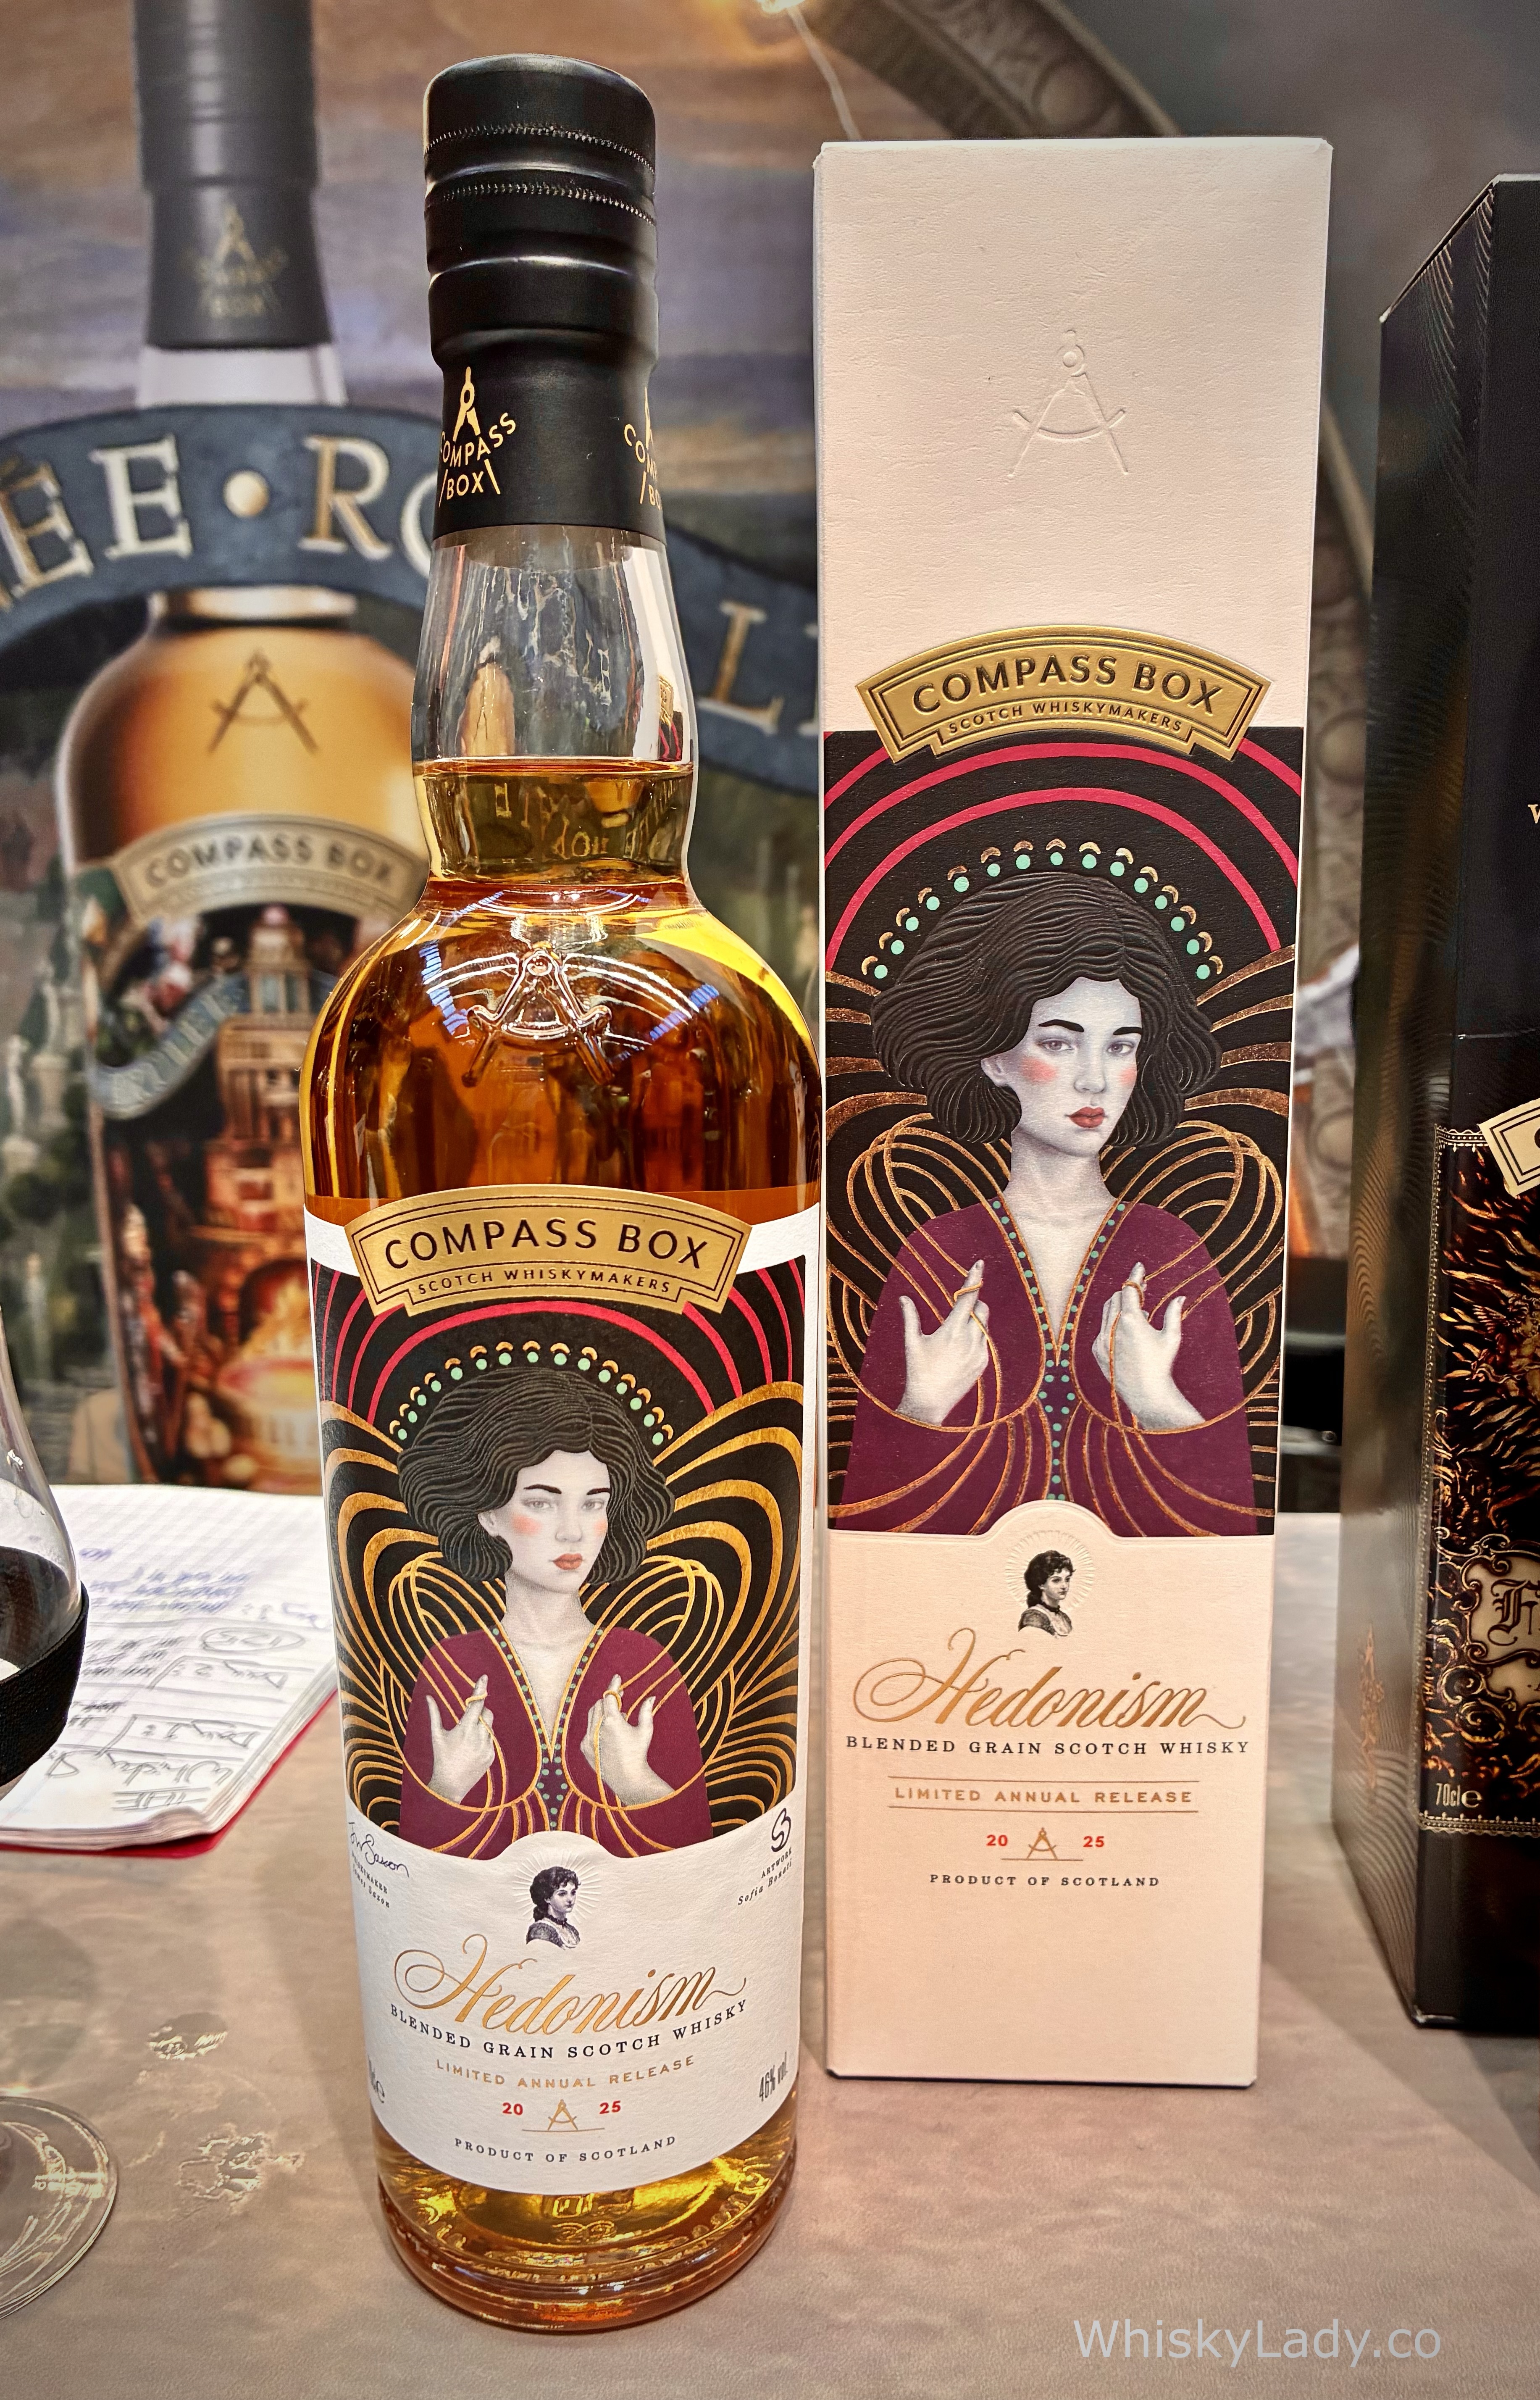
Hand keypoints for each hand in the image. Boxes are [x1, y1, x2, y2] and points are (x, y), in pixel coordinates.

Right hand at [426, 1675, 495, 1802]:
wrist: (449, 1786)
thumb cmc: (441, 1758)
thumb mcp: (437, 1735)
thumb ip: (434, 1714)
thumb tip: (428, 1696)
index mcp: (464, 1730)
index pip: (476, 1704)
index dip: (480, 1690)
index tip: (484, 1677)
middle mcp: (478, 1737)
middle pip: (487, 1713)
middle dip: (481, 1711)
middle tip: (470, 1717)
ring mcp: (486, 1747)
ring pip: (490, 1727)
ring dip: (482, 1726)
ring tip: (468, 1737)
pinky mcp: (491, 1756)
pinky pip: (491, 1740)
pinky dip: (484, 1739)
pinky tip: (471, 1749)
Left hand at [582, 1674, 673, 1805]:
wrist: (627, 1778)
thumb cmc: (638, 1754)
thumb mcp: (645, 1731)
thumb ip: (646, 1711)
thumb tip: (651, 1697)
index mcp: (612, 1722)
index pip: (609, 1696)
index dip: (614, 1686)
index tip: (617, 1677)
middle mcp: (597, 1728)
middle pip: (600, 1704)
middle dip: (609, 1699)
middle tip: (620, 1697)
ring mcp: (589, 1738)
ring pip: (592, 1715)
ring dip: (603, 1711)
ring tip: (617, 1716)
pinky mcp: (585, 1747)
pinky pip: (589, 1729)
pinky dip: (597, 1725)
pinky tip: (609, 1731)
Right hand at [896, 1261, 989, 1426]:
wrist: (929, 1403)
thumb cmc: (917, 1371)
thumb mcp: (912, 1342)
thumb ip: (910, 1317)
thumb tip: (904, 1297)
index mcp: (951, 1331)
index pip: (968, 1297)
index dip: (974, 1279)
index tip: (979, 1264)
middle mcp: (969, 1340)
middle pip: (981, 1308)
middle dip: (973, 1303)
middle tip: (958, 1308)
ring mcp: (979, 1353)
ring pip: (985, 1325)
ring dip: (975, 1320)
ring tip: (956, 1331)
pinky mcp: (983, 1363)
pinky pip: (985, 1342)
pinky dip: (976, 1337)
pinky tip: (960, 1348)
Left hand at [1092, 1263, 1201, 1430]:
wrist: (1145, 1393)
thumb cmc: (1162, 1365)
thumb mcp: (1171, 1338)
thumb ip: (1173, 1314)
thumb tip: (1180, 1297)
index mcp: (1130, 1321)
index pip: (1129, 1289)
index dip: (1135, 1277)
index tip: (1139, 1266)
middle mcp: (1112, 1327)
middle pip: (1117, 1297)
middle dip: (1129, 1292)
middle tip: (1143, 1290)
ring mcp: (1101, 1339)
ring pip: (1107, 1311)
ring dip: (1121, 1306)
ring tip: (1140, 1312)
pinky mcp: (1097, 1350)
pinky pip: (1103, 1328)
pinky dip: (1114, 1323)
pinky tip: (1128, 1330)